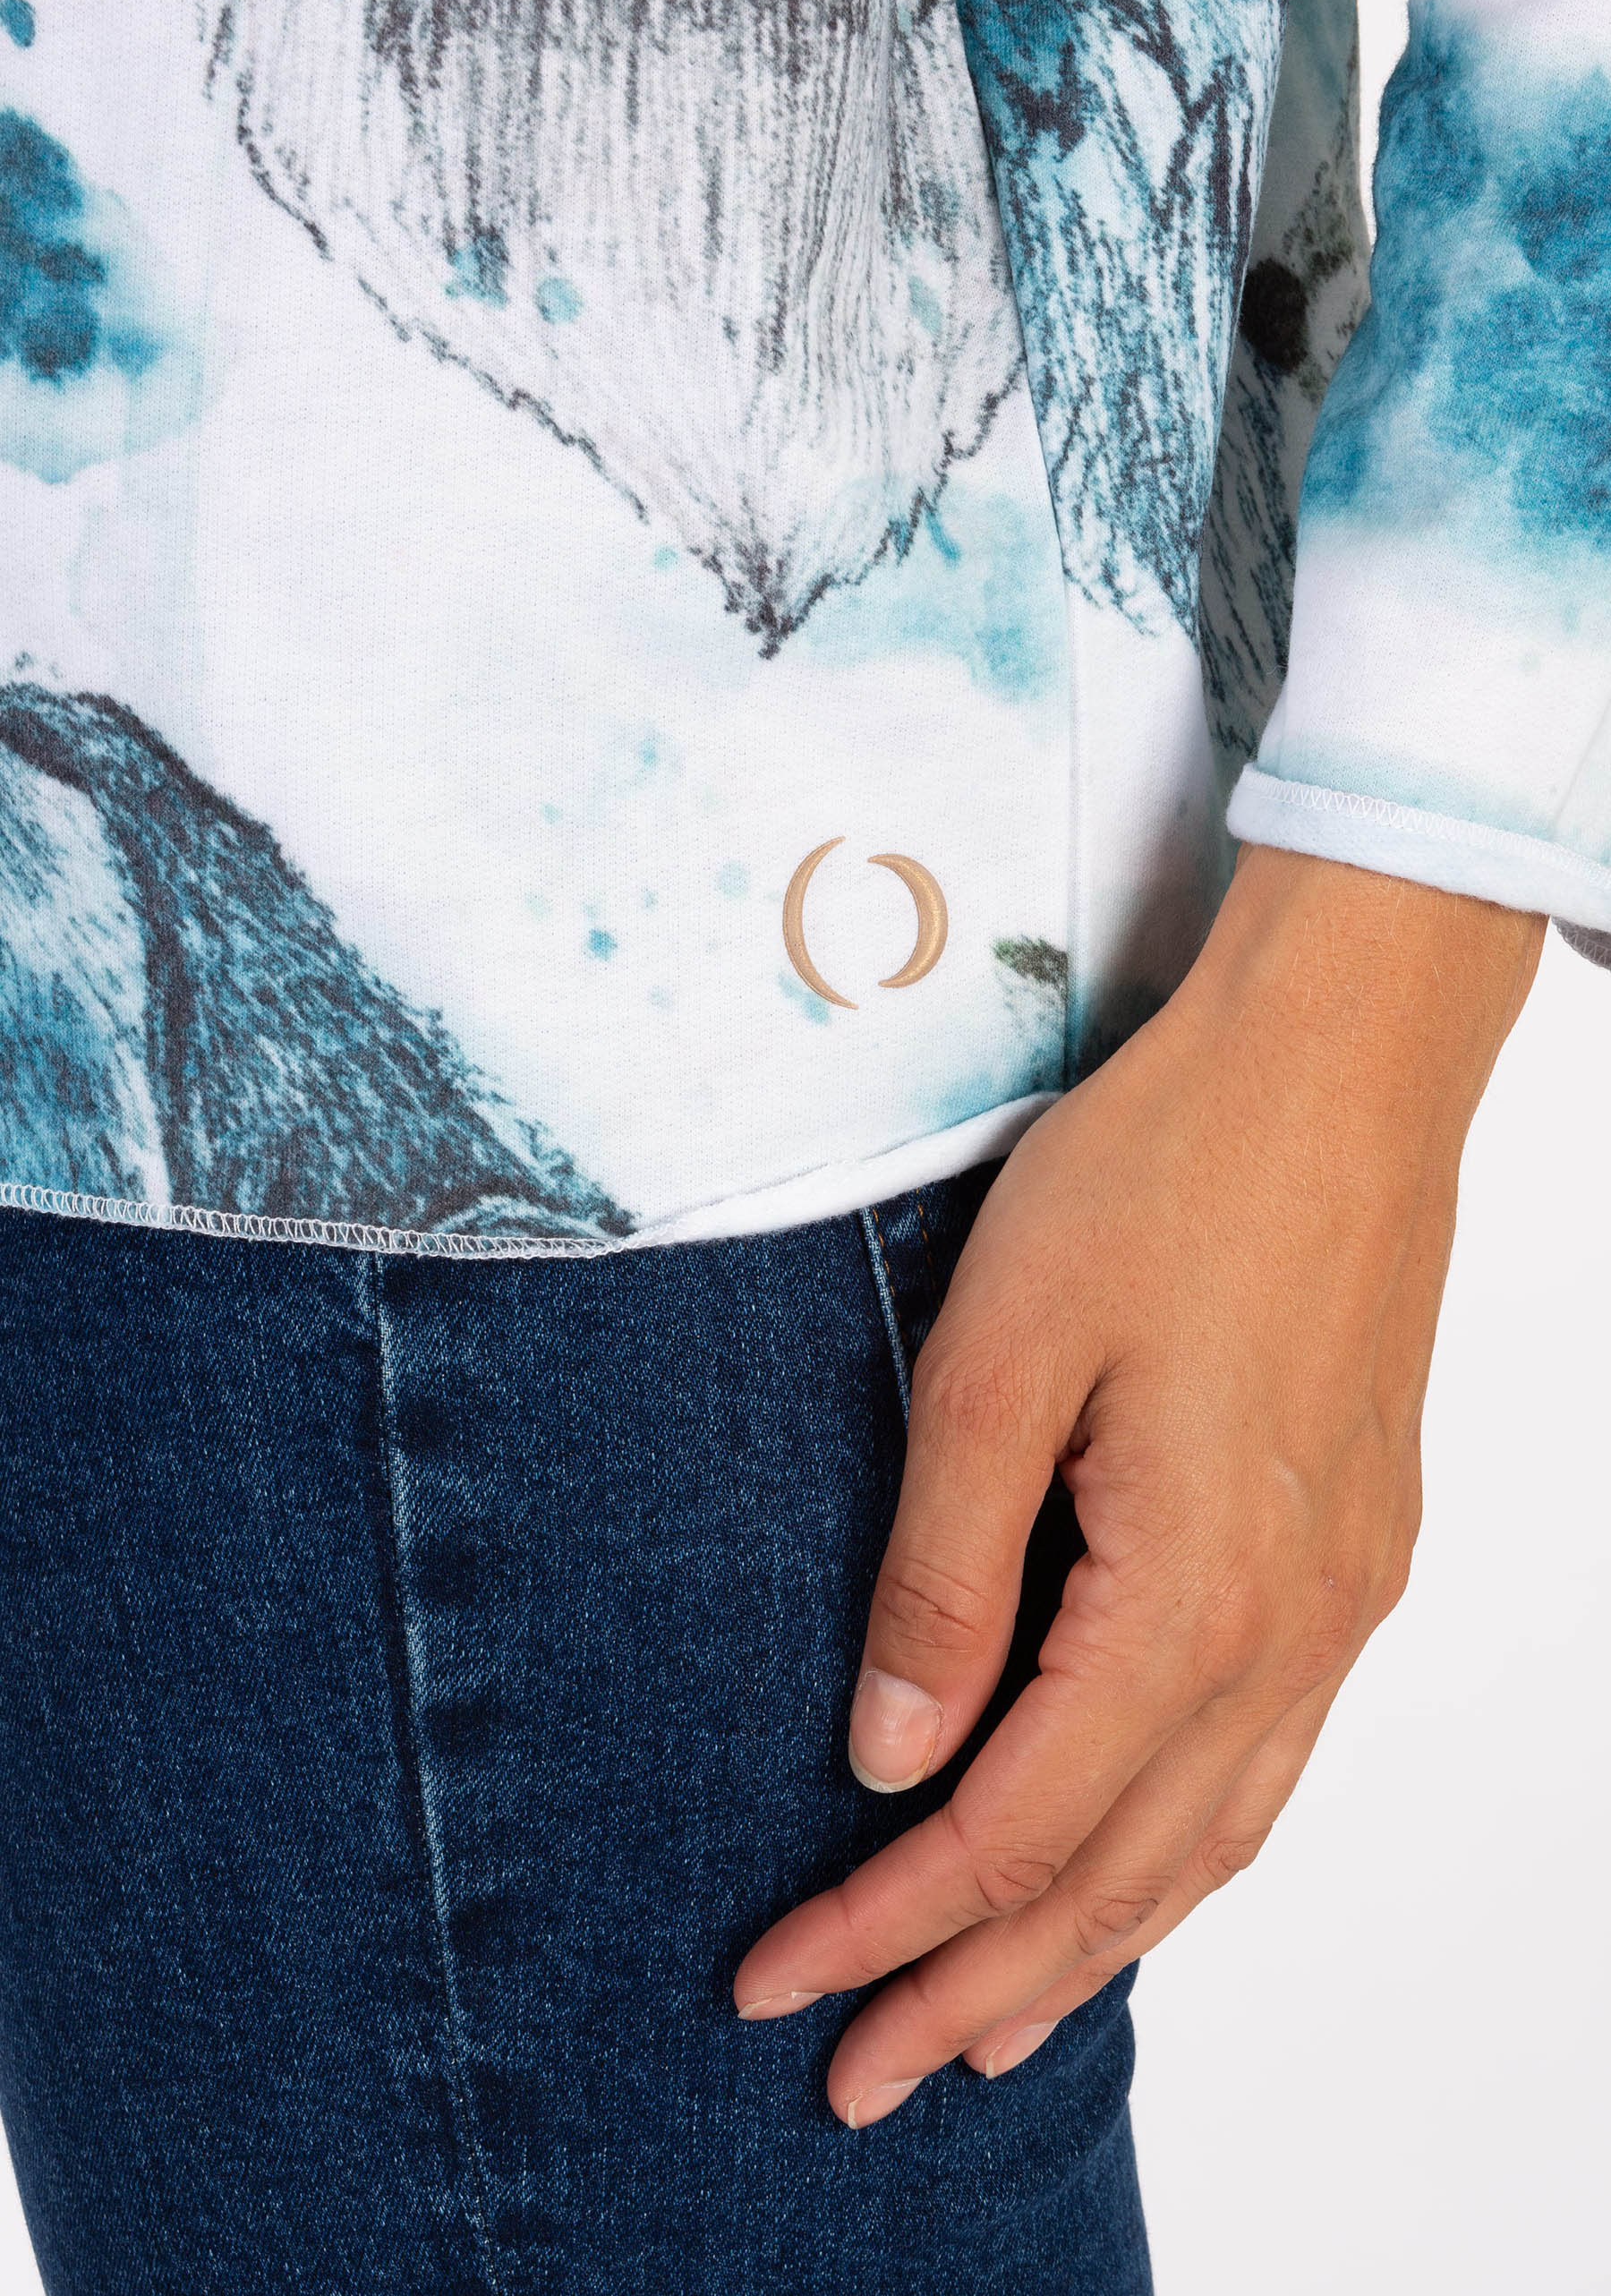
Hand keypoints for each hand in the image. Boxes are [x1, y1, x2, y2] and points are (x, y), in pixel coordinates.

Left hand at [733, 845, 1543, 2126]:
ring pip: (1208, 1842)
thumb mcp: (1001, 1361)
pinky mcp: (1356, 1556)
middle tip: (862, 2079)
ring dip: (1087, 1951)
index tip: (776, 1989)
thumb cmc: (1168, 1178)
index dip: (883, 1925)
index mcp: (1190, 1596)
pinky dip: (1179, 1856)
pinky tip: (1131, 1874)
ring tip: (984, 2029)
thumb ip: (944, 1574)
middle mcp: (1288, 1633)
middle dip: (975, 1988)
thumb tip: (890, 1753)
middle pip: (1114, 1878)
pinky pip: (1264, 1764)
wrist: (1341, 1067)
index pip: (1009, 1829)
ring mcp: (1341, 1603)